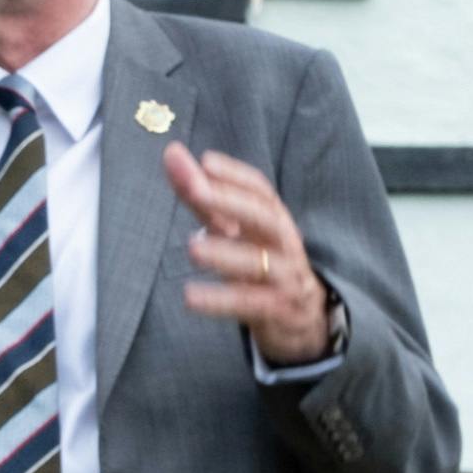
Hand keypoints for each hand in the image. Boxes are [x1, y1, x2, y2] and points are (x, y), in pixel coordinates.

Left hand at [170, 141, 332, 365]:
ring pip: (259, 263)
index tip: (205, 160)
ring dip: (226, 253)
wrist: (301, 319)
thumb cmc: (259, 263)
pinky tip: (190, 297)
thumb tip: (171, 153)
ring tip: (192, 247)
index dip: (235, 174)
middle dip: (232, 201)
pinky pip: (248, 304)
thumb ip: (201, 197)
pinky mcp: (277, 310)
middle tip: (196, 190)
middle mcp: (283, 244)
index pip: (260, 190)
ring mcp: (284, 277)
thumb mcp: (232, 230)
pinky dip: (220, 300)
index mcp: (273, 220)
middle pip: (265, 217)